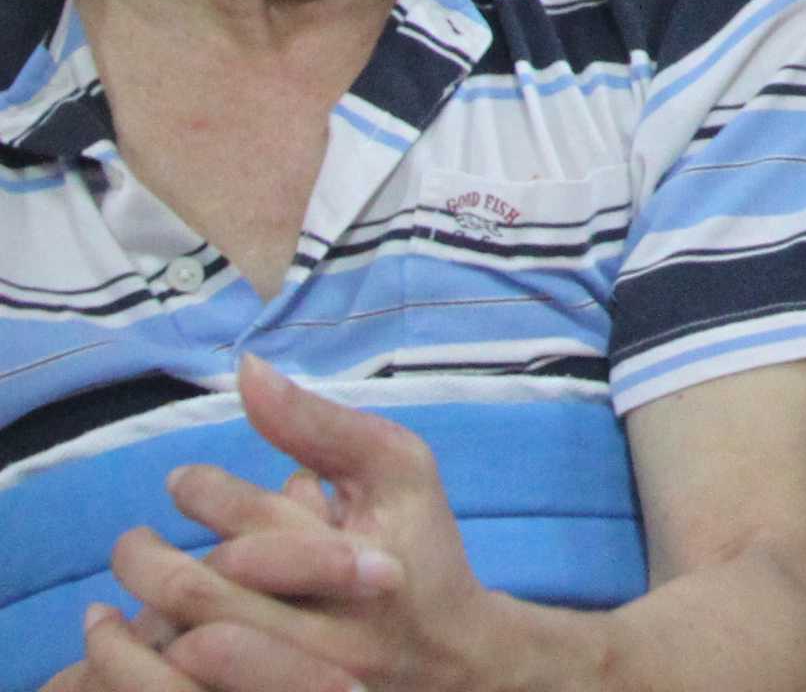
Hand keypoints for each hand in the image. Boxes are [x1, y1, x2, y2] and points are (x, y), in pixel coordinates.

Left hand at [80, 357, 522, 691]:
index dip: (203, 493)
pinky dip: (161, 663)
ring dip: (144, 620)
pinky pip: (192, 690)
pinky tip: (154, 641)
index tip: (181, 482)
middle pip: (206, 596)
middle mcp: (329, 638)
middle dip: (147, 561)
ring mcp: (298, 685)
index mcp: (362, 568)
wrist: (451, 660)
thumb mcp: (398, 472)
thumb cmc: (420, 547)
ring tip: (129, 597)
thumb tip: (246, 370)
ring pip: (188, 653)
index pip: (257, 527)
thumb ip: (322, 425)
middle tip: (132, 542)